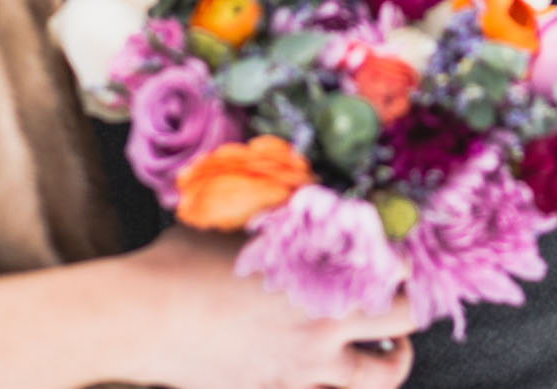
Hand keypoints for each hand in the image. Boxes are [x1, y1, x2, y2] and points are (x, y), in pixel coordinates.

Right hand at [122, 226, 416, 388]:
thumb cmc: (184, 259)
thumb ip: (283, 207)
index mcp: (326, 270)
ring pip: (381, 376)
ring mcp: (306, 368)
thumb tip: (304, 188)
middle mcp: (327, 322)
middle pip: (406, 318)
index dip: (408, 257)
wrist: (144, 318)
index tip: (404, 251)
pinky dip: (335, 386)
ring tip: (390, 349)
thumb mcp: (242, 217)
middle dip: (412, 306)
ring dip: (393, 360)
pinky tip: (328, 373)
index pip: (401, 265)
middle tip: (404, 297)